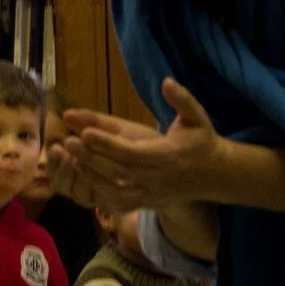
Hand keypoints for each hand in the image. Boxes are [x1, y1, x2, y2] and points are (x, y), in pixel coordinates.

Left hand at [50, 78, 224, 213]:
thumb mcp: (197, 117)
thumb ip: (183, 100)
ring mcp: (152, 194)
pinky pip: (119, 202)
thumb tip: (167, 82)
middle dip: (92, 158)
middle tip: (69, 142)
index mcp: (168, 156)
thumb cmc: (201, 141)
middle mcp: (158, 178)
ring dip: (91, 175)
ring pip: (115, 190)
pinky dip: (99, 191)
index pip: (132, 152)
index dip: (107, 144)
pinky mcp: (148, 203)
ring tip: (70, 157)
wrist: (215, 175)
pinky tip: (84, 176)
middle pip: (118, 171)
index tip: (85, 132)